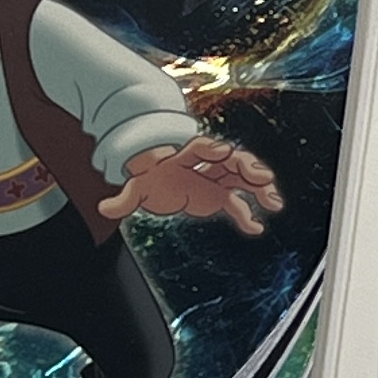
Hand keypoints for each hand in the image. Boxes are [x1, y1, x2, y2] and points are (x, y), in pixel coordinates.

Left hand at [99, 135, 283, 235]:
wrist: (158, 173)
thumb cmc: (149, 175)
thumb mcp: (136, 186)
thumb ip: (123, 199)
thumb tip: (103, 208)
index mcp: (185, 157)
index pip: (201, 149)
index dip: (213, 150)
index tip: (224, 151)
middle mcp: (205, 165)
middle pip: (231, 162)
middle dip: (248, 168)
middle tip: (262, 177)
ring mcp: (215, 179)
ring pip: (242, 180)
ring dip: (259, 189)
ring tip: (274, 202)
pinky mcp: (218, 196)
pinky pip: (237, 204)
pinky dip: (247, 216)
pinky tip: (258, 228)